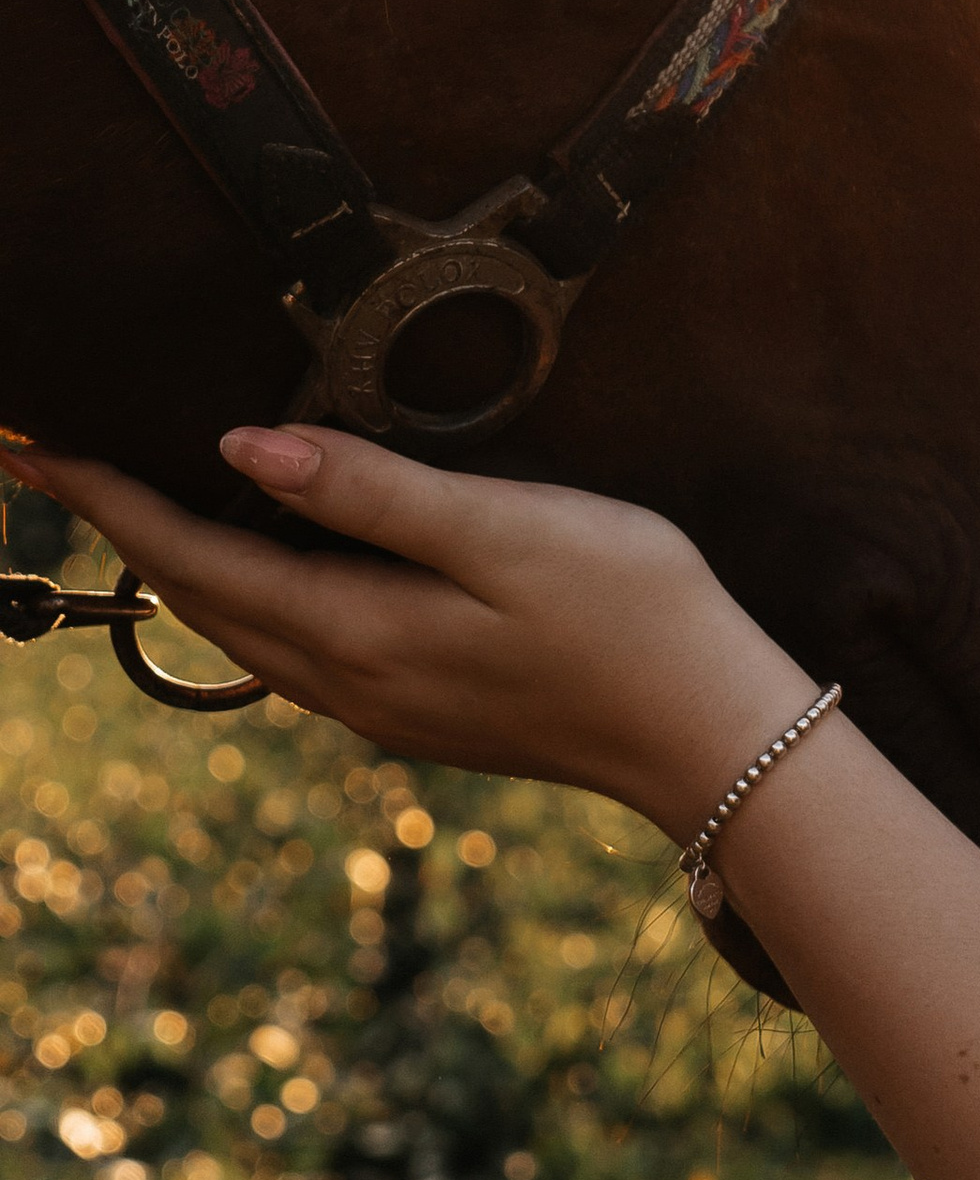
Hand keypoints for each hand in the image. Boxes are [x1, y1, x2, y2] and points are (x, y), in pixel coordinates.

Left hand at [0, 426, 810, 836]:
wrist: (712, 734)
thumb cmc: (628, 614)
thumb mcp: (504, 530)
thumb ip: (371, 492)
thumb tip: (241, 448)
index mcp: (355, 633)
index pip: (191, 556)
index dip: (108, 498)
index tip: (33, 445)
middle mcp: (347, 683)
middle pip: (199, 598)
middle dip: (121, 528)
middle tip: (58, 462)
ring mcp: (382, 707)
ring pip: (242, 630)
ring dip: (178, 564)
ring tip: (132, 503)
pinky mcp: (420, 710)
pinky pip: (294, 647)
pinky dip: (247, 592)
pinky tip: (260, 559)